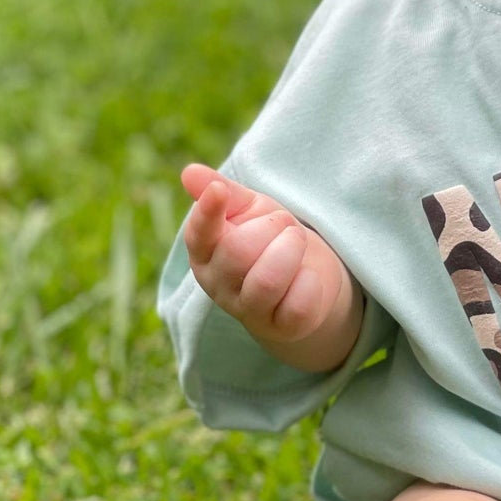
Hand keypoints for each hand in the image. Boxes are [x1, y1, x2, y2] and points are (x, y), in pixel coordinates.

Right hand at [180, 163, 353, 362]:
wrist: (309, 278)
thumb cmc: (271, 239)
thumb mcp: (250, 210)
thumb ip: (224, 192)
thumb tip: (189, 172)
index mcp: (205, 253)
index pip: (197, 235)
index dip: (206, 213)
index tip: (219, 190)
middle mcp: (219, 285)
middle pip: (239, 251)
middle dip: (273, 226)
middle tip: (284, 227)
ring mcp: (249, 311)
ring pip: (267, 280)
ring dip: (291, 250)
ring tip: (296, 244)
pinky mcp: (284, 328)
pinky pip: (299, 303)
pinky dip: (311, 281)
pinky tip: (307, 276)